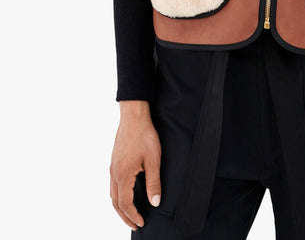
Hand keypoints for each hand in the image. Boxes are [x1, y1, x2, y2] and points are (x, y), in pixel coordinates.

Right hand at [110, 101, 161, 230]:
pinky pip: (112, 184)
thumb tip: (155, 202)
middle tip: (135, 225)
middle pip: (115, 202)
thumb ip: (154, 182)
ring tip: (130, 214)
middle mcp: (114, 173)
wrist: (133, 116)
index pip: (125, 204)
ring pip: (112, 194)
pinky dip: (118, 196)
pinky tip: (126, 194)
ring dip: (120, 207)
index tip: (142, 223)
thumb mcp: (153, 160)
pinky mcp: (114, 161)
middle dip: (125, 216)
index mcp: (123, 175)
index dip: (133, 216)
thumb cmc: (144, 135)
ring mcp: (112, 167)